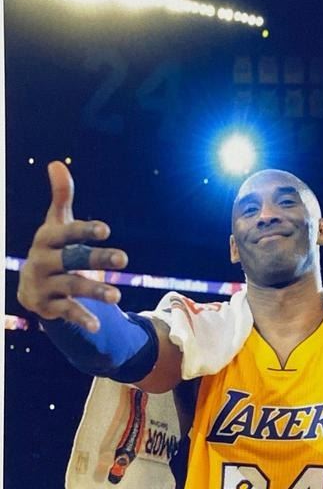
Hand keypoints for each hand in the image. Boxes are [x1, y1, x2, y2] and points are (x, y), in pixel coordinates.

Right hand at [17, 161, 125, 329]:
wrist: (32, 286)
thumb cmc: (52, 249)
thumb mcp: (55, 225)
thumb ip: (60, 198)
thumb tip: (56, 163)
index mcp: (45, 239)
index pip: (66, 233)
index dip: (84, 231)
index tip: (106, 230)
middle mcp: (42, 261)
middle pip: (72, 259)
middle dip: (97, 258)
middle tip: (124, 258)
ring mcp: (44, 285)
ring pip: (72, 287)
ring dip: (95, 290)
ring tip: (117, 296)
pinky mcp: (48, 307)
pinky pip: (67, 312)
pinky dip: (82, 318)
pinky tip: (98, 325)